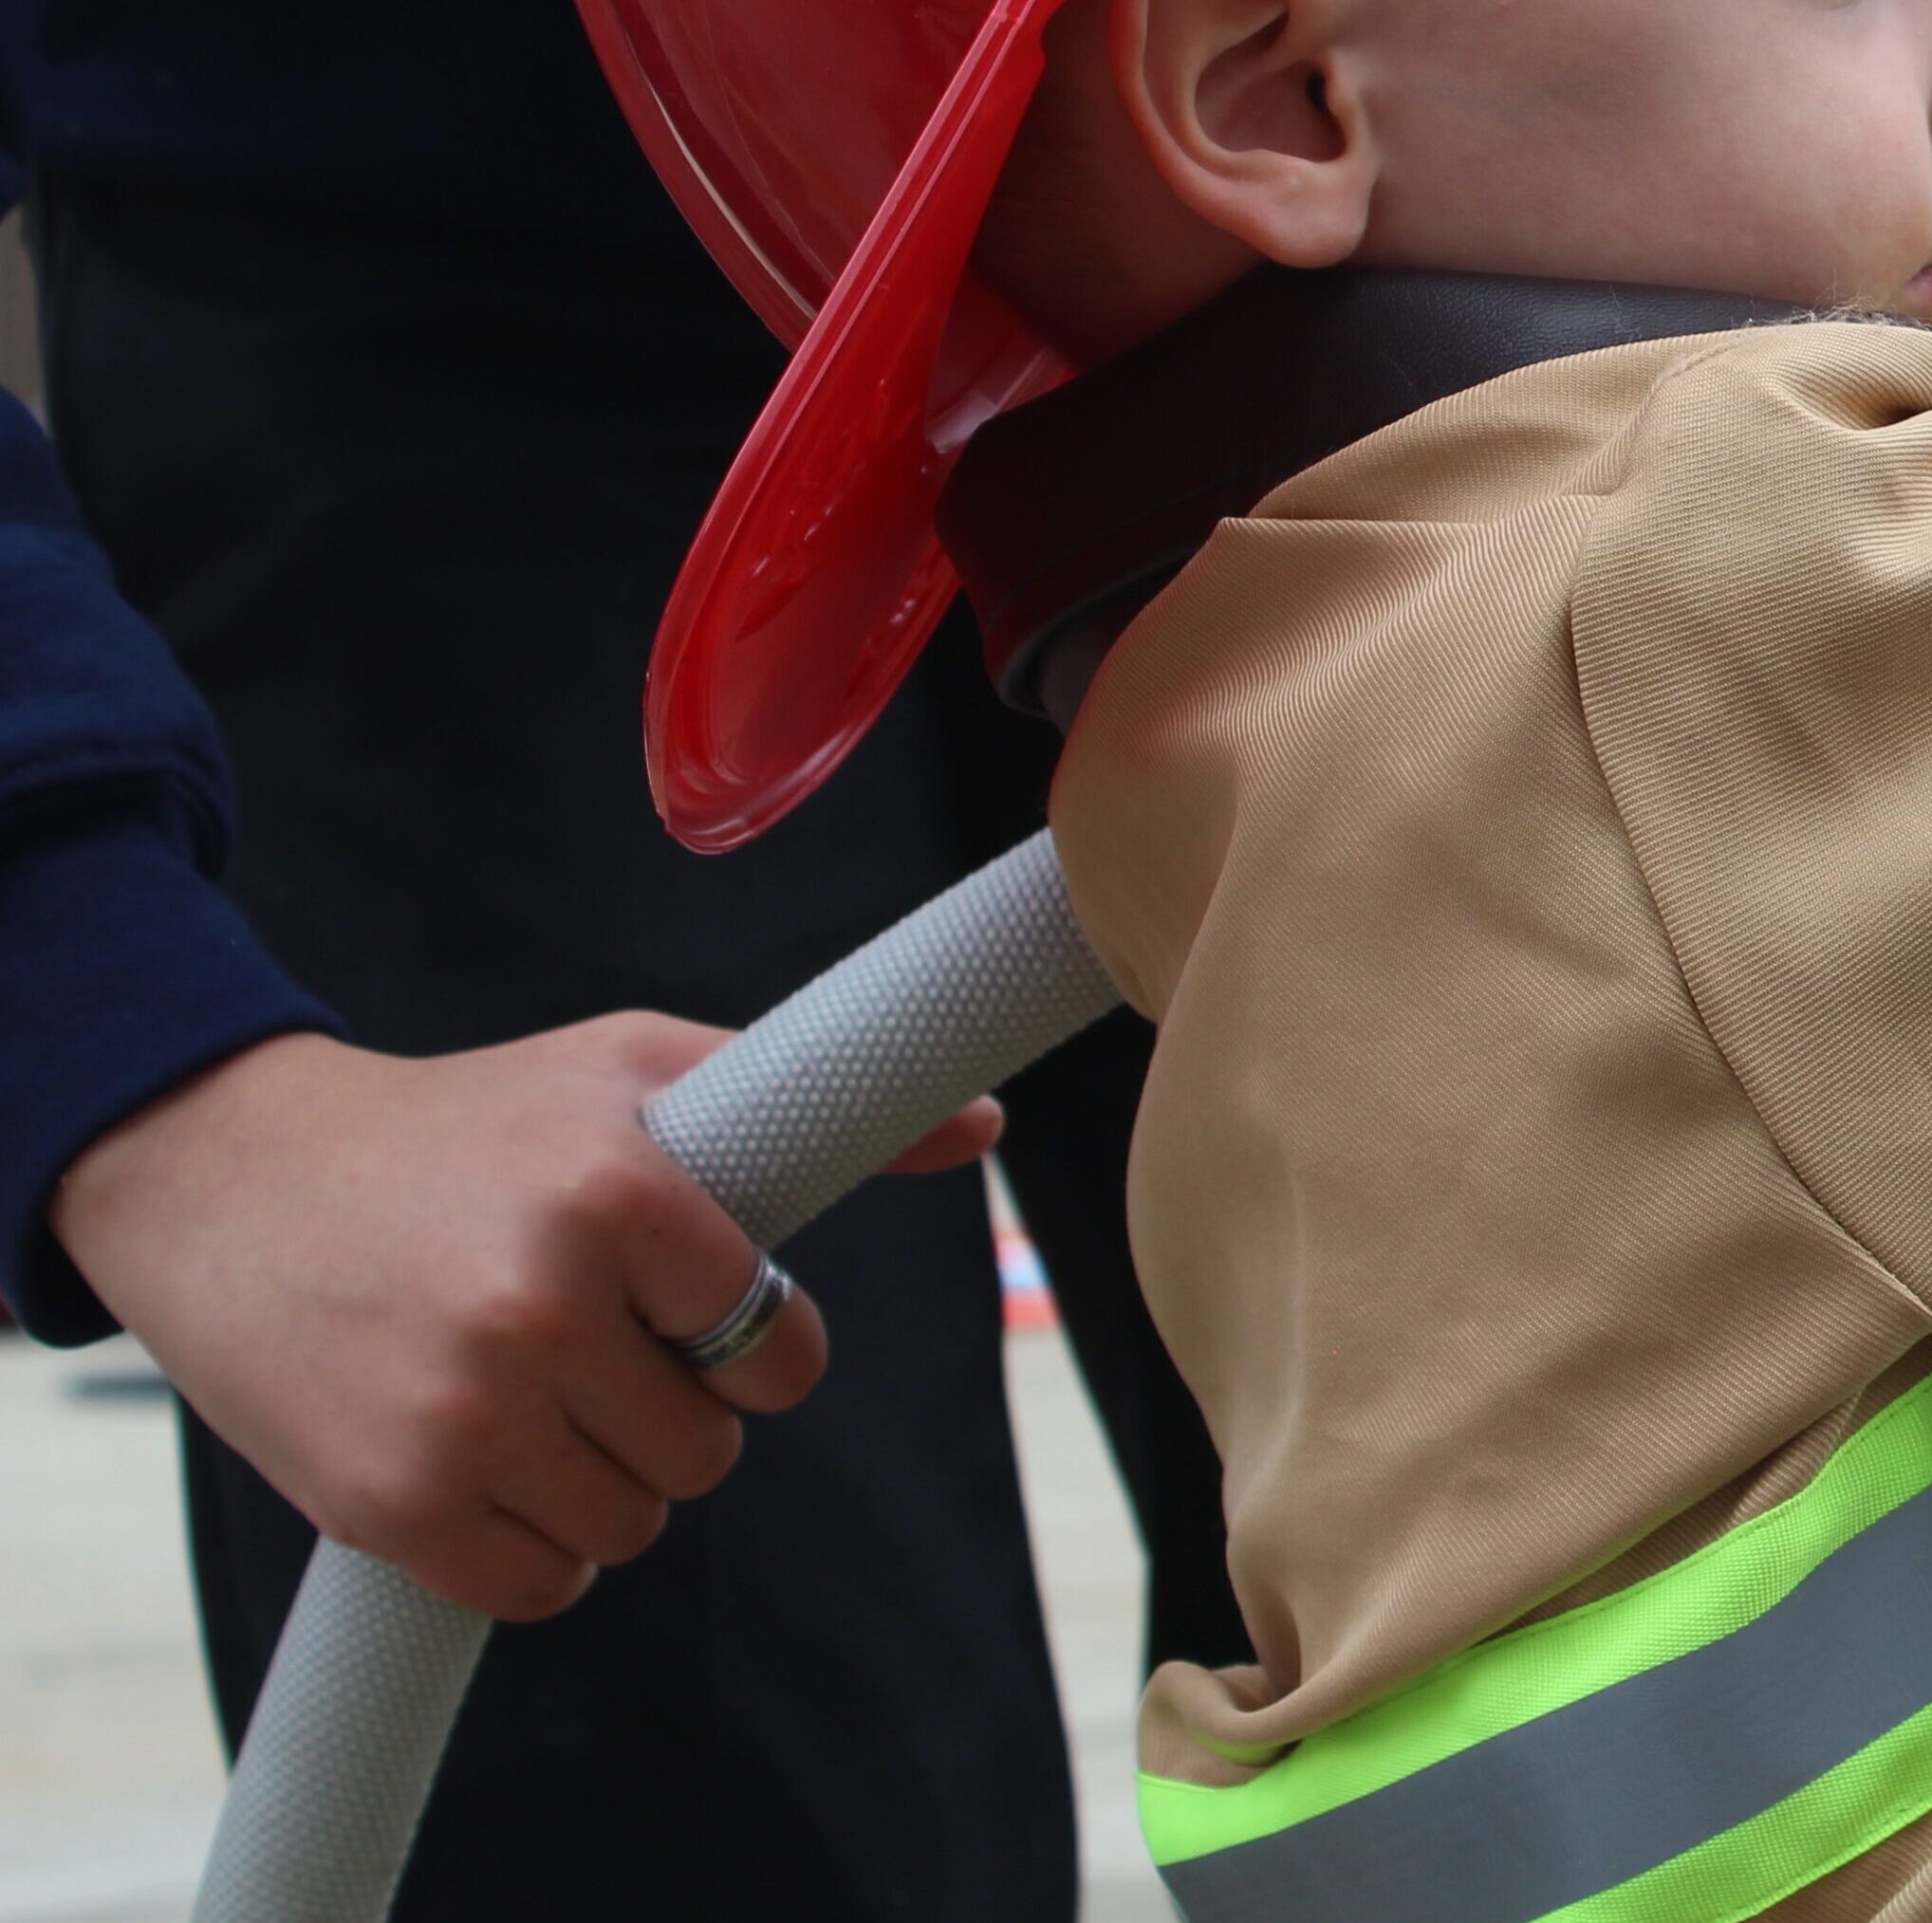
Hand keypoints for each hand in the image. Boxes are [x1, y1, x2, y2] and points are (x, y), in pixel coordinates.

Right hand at [50, 1022, 1000, 1620]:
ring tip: (529, 1394)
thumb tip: (980, 1125)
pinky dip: (533, 1550)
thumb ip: (806, 1106)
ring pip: (633, 1523)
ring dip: (604, 1481)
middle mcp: (542, 1302)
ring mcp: (462, 1410)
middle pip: (708, 1447)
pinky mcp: (387, 1499)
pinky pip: (539, 1586)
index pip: (778, 1347)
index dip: (757, 1347)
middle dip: (669, 1409)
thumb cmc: (463, 1123)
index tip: (705, 1323)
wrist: (226, 1175)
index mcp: (618, 1190)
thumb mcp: (631, 1071)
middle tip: (592, 1350)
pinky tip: (489, 1463)